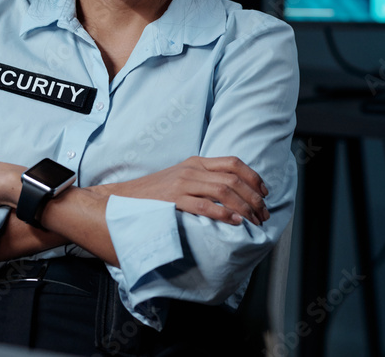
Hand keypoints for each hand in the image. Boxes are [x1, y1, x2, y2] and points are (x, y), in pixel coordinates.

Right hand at [96, 156, 269, 225]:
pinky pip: (204, 205)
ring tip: (254, 221)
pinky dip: (223, 213)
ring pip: (223, 190)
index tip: (265, 192)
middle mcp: (191, 170)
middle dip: (254, 197)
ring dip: (244, 207)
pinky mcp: (172, 200)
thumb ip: (202, 181)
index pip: (233, 162)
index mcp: (195, 162)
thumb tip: (231, 193)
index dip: (253, 177)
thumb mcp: (180, 179)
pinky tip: (235, 222)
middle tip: (264, 214)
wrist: (119, 199)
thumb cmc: (152, 194)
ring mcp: (182, 184)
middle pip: (233, 178)